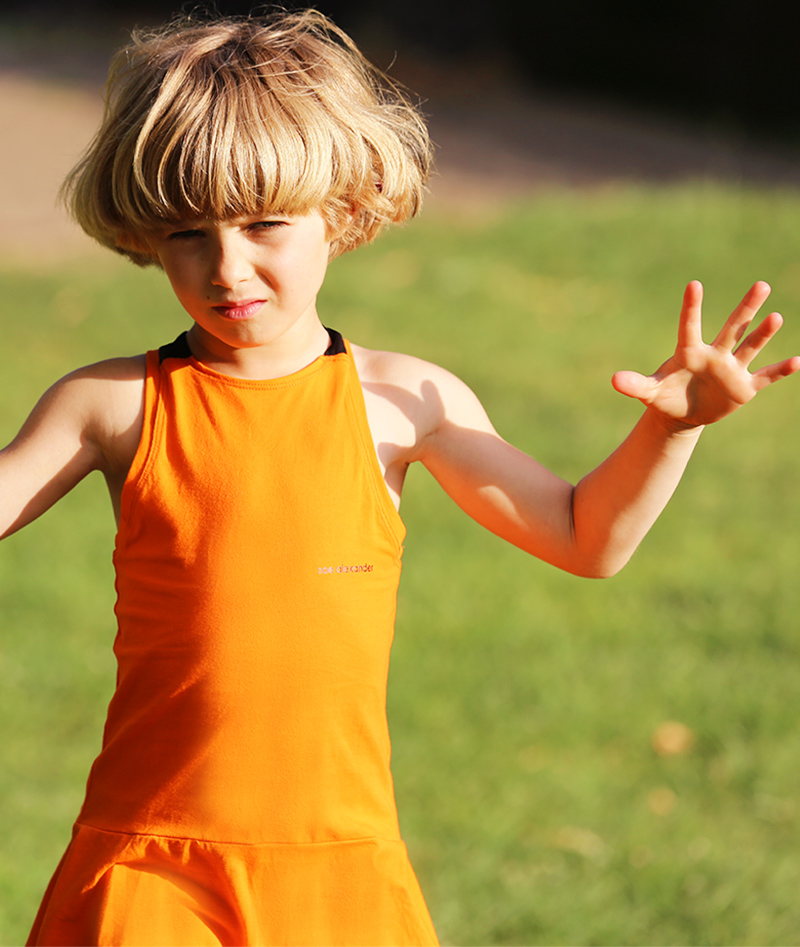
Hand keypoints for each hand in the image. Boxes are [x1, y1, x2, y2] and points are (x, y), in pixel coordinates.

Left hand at [611, 281, 799, 430]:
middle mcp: (715, 355)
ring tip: (776, 317)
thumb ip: (635, 385)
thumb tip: (614, 381)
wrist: (682, 413)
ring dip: (763, 334)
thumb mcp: (649, 392)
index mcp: (690, 352)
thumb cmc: (665, 396)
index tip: (693, 284)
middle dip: (746, 309)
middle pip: (733, 327)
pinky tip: (798, 361)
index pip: (689, 326)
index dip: (690, 307)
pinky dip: (780, 371)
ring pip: (750, 347)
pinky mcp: (744, 387)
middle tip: (760, 285)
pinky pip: (765, 376)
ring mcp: (731, 369)